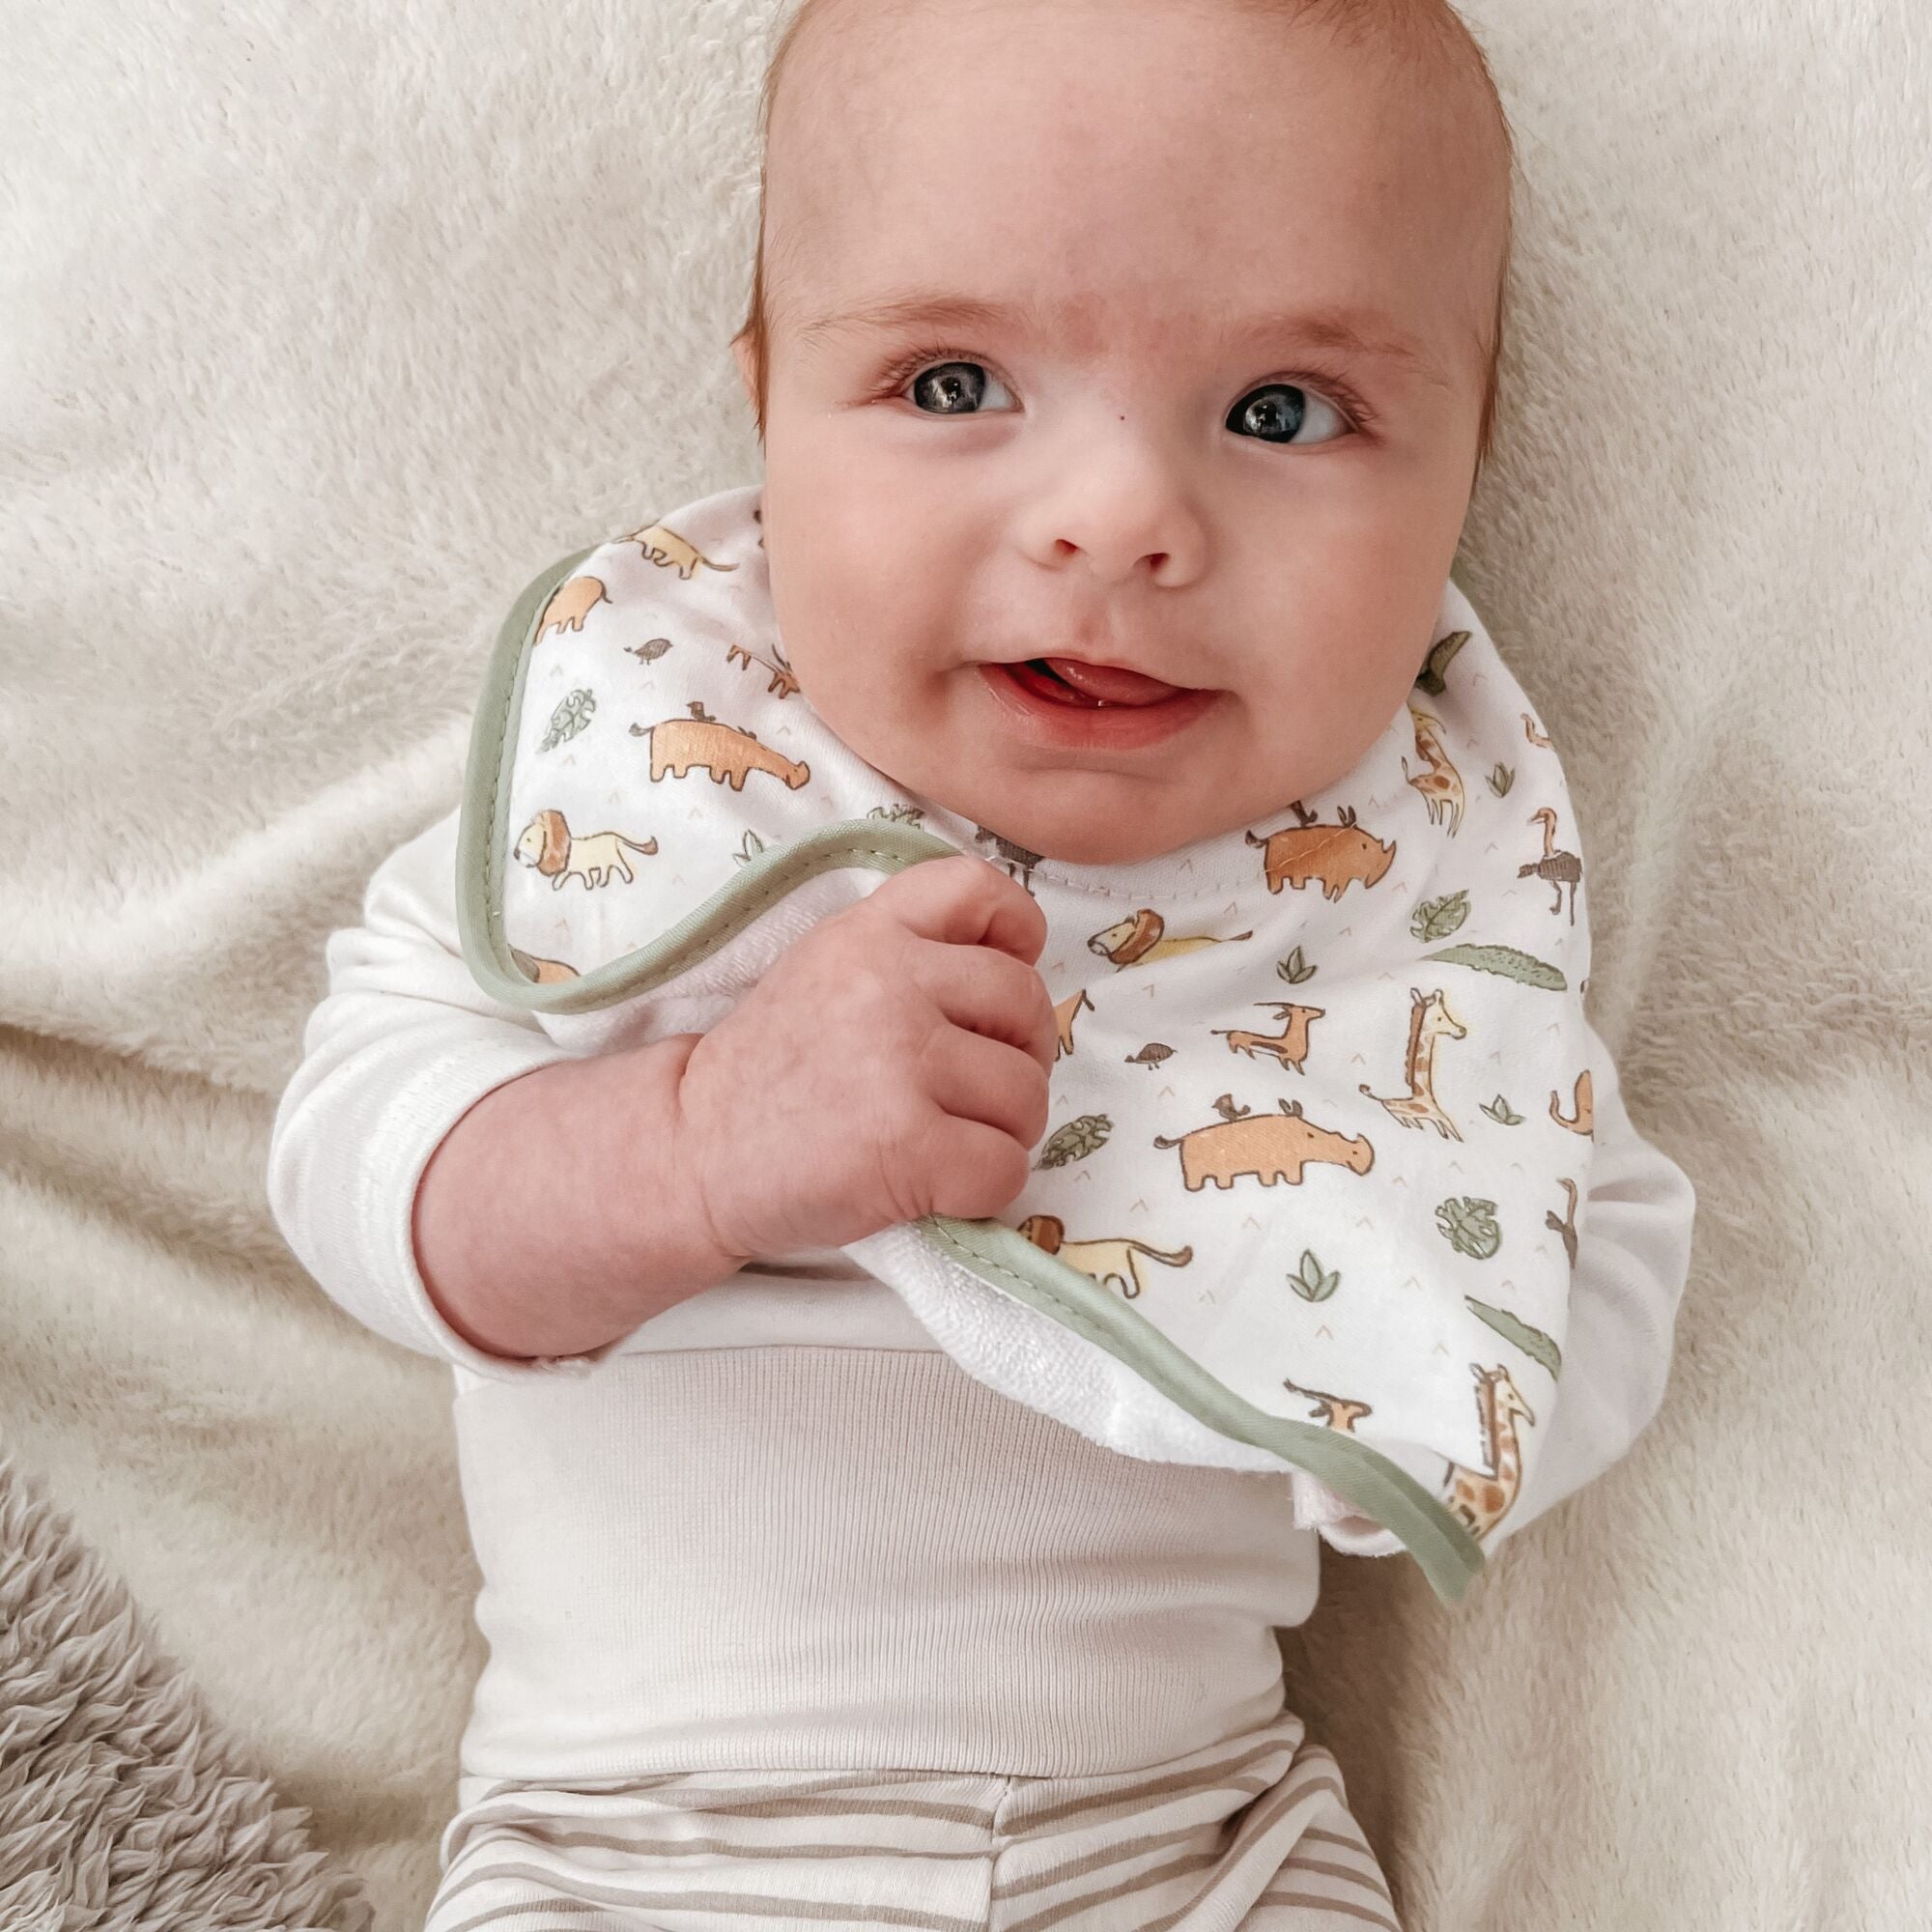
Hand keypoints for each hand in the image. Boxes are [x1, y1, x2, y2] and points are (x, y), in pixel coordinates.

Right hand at [668, 852, 1057, 1262]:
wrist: (691, 1151)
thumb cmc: (772, 1073)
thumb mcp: (826, 971)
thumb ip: (905, 952)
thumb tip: (1018, 972)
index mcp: (868, 933)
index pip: (979, 888)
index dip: (1015, 934)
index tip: (997, 984)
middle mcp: (889, 982)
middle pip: (1025, 1003)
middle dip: (1018, 1056)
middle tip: (969, 1090)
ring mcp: (899, 1062)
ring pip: (1026, 1094)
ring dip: (1002, 1131)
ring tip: (943, 1139)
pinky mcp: (908, 1146)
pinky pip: (1005, 1168)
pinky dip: (984, 1188)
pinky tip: (935, 1184)